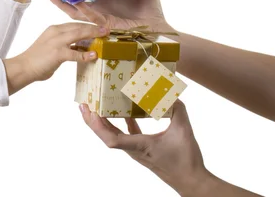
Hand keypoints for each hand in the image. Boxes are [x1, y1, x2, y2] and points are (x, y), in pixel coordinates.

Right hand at [3, 23, 108, 93]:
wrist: (23, 67)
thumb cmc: (36, 60)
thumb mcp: (51, 47)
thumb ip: (64, 46)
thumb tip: (77, 50)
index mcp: (54, 29)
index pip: (74, 24)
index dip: (87, 25)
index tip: (98, 27)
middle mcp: (56, 32)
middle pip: (78, 26)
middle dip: (93, 27)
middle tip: (106, 28)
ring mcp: (56, 42)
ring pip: (78, 34)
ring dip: (93, 34)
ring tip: (104, 35)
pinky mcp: (57, 53)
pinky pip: (75, 53)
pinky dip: (85, 55)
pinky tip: (94, 56)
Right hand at [44, 0, 174, 32]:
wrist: (160, 30)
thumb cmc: (153, 13)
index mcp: (104, 3)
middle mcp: (99, 11)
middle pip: (72, 5)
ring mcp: (100, 19)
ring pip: (75, 12)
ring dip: (62, 3)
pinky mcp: (106, 25)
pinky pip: (91, 16)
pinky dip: (83, 8)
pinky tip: (75, 0)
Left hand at [80, 101, 209, 194]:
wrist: (191, 181)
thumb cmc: (186, 160)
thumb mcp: (183, 131)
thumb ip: (177, 110)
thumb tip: (170, 93)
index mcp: (139, 146)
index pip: (112, 140)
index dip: (98, 126)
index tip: (91, 111)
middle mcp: (133, 149)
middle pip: (105, 136)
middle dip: (92, 121)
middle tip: (83, 104)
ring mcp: (136, 150)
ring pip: (113, 135)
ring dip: (103, 122)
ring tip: (95, 106)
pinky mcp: (142, 149)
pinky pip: (127, 134)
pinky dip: (122, 123)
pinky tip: (124, 111)